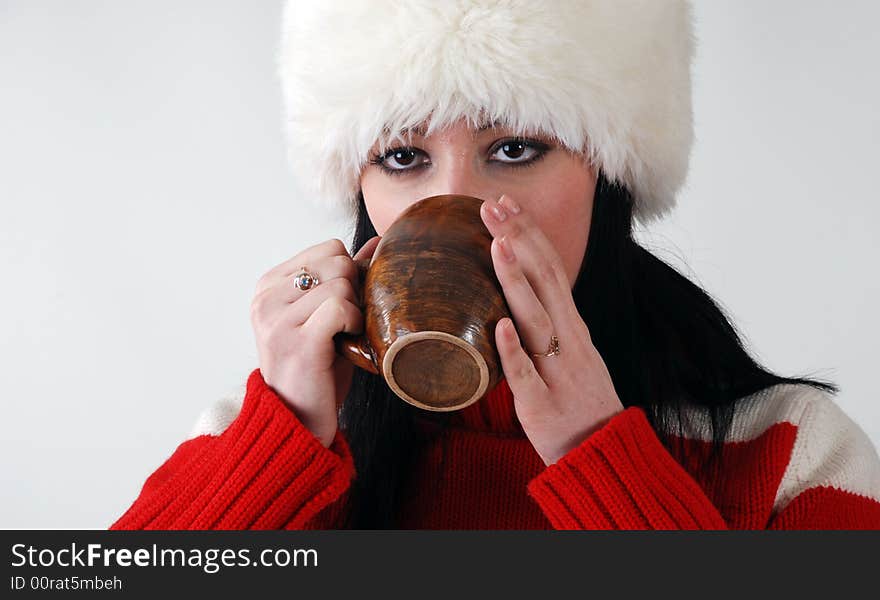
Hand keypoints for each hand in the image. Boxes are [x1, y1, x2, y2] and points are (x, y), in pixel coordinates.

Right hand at [250, 236, 380, 447]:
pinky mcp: (296, 340)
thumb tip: (376, 243)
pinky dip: (353, 323)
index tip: (341, 307)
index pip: (328, 248)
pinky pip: (340, 306)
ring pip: (341, 283)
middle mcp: (265, 298)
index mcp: (268, 286)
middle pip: (337, 261)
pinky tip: (347, 342)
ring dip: (355, 311)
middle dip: (354, 291)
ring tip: (343, 336)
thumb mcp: (324, 317)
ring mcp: (276, 319)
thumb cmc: (315, 369)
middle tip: (345, 324)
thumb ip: (344, 278)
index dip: (348, 275)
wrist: (298, 420)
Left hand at [479, 194, 623, 465]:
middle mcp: (570, 340)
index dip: (530, 233)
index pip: (552, 269)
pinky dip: (514, 351)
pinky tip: (499, 326)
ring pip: (536, 319)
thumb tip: (515, 294)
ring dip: (517, 281)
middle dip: (519, 240)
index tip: (506, 203)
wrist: (604, 454)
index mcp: (572, 326)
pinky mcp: (542, 404)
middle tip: (492, 206)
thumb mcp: (569, 352)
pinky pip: (526, 375)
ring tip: (498, 247)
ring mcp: (557, 370)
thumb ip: (547, 322)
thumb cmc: (578, 401)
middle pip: (545, 281)